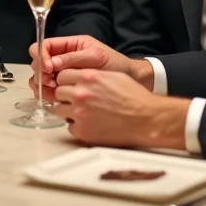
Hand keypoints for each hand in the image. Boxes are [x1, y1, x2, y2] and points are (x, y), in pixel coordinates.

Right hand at [26, 35, 131, 99]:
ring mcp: (63, 74)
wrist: (129, 80)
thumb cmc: (115, 64)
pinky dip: (48, 93)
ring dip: (42, 84)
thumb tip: (51, 64)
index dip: (41, 55)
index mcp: (69, 45)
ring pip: (41, 77)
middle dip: (40, 72)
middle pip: (39, 62)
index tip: (47, 68)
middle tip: (50, 82)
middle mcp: (63, 58)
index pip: (44, 45)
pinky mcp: (66, 88)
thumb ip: (72, 59)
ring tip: (53, 91)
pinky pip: (50, 89)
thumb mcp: (95, 57)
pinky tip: (55, 98)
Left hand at [54, 68, 188, 150]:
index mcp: (88, 78)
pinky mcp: (83, 131)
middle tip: (78, 100)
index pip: (61, 76)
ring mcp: (79, 114)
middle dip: (66, 96)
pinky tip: (90, 123)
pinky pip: (69, 127)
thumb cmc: (134, 97)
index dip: (67, 81)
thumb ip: (91, 75)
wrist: (146, 119)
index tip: (71, 86)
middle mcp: (80, 94)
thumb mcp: (112, 76)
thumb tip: (78, 77)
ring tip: (84, 112)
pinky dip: (77, 126)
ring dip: (69, 110)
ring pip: (59, 110)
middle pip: (58, 93)